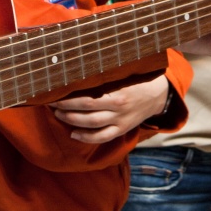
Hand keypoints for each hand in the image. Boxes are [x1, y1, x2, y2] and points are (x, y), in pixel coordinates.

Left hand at [51, 74, 169, 142]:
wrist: (157, 95)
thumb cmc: (136, 80)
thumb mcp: (122, 75)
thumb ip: (104, 76)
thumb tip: (78, 73)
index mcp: (117, 93)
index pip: (87, 97)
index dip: (69, 98)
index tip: (55, 93)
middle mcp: (118, 108)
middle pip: (86, 111)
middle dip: (66, 109)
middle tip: (52, 104)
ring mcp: (120, 121)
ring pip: (92, 125)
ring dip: (72, 121)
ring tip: (59, 115)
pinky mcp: (122, 130)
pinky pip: (102, 137)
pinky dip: (86, 138)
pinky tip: (74, 134)